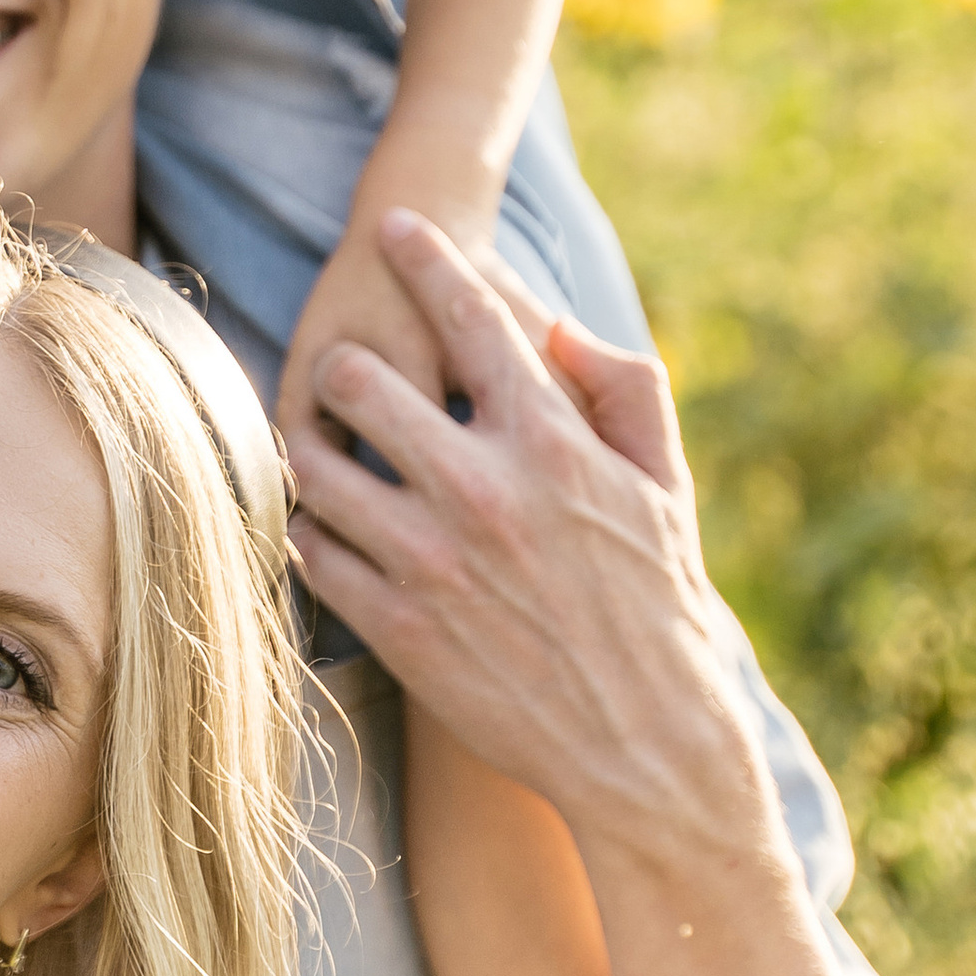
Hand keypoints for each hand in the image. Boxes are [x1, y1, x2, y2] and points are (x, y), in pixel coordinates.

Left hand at [286, 210, 764, 857]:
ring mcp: (432, 560)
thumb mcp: (666, 486)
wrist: (648, 746)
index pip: (472, 317)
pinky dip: (312, 531)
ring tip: (317, 446)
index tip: (394, 229)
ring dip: (309, 446)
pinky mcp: (397, 627)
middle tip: (340, 366)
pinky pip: (315, 553)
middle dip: (342, 362)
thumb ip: (621, 390)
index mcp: (554, 443)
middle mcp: (485, 489)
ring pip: (318, 466)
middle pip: (362, 380)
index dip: (426, 258)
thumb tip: (554, 326)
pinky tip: (325, 526)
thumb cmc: (662, 607)